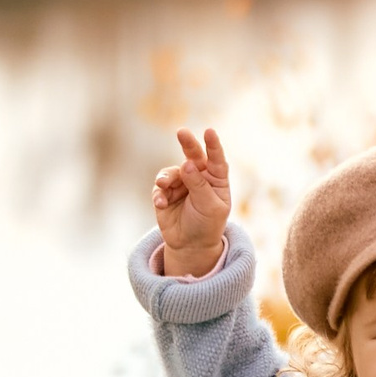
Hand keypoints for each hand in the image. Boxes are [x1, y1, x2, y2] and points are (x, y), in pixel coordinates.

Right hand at [153, 126, 231, 276]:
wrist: (191, 244)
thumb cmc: (207, 224)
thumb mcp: (209, 207)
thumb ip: (199, 185)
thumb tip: (187, 163)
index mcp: (216, 178)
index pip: (216, 158)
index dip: (213, 145)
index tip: (209, 132)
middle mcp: (198, 176)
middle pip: (193, 155)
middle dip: (187, 143)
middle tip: (181, 132)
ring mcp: (181, 183)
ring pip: (171, 172)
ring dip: (166, 177)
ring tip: (162, 184)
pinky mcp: (165, 193)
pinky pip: (159, 188)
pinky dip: (159, 195)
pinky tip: (161, 204)